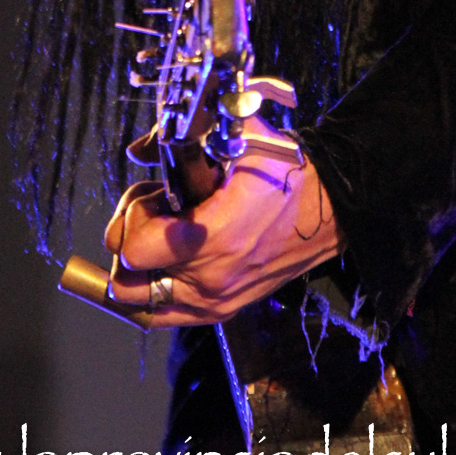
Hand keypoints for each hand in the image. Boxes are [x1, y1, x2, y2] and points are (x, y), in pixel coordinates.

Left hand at [105, 117, 341, 322]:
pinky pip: (162, 317)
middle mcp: (209, 280)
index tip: (155, 196)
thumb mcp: (241, 138)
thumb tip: (138, 148)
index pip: (134, 249)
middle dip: (128, 243)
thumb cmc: (287, 174)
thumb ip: (184, 138)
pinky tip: (166, 261)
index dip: (133, 218)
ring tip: (159, 238)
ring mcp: (214, 302)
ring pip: (138, 305)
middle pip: (125, 282)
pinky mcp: (222, 311)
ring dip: (137, 271)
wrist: (329, 210)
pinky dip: (152, 293)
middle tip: (153, 214)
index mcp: (213, 238)